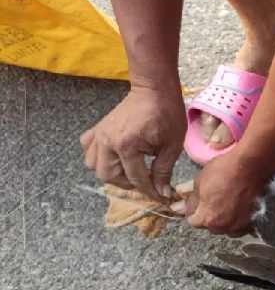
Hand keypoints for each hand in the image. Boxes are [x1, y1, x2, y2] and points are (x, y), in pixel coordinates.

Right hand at [80, 84, 185, 200]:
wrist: (154, 91)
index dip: (150, 191)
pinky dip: (98, 157)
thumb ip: (163, 171)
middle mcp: (107, 142)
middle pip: (109, 176)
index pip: (136, 178)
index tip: (161, 198)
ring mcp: (99, 135)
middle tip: (145, 182)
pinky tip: (113, 157)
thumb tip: (162, 192)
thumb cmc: (167, 115)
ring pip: (94, 165)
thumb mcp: (171, 146)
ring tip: (130, 171)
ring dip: (111, 173)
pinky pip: (88, 149)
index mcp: (127, 146)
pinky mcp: (97, 129)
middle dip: (128, 184)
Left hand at [178, 151, 265, 236]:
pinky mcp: (253, 220)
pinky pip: (242, 227)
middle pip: (211, 227)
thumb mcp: (200, 181)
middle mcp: (224, 226)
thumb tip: (178, 209)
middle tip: (213, 201)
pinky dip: (238, 221)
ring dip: (224, 221)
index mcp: (208, 218)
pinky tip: (239, 210)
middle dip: (209, 217)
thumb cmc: (224, 171)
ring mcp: (240, 225)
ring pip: (227, 228)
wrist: (252, 166)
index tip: (197, 202)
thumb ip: (191, 200)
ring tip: (227, 207)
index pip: (194, 222)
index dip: (193, 211)